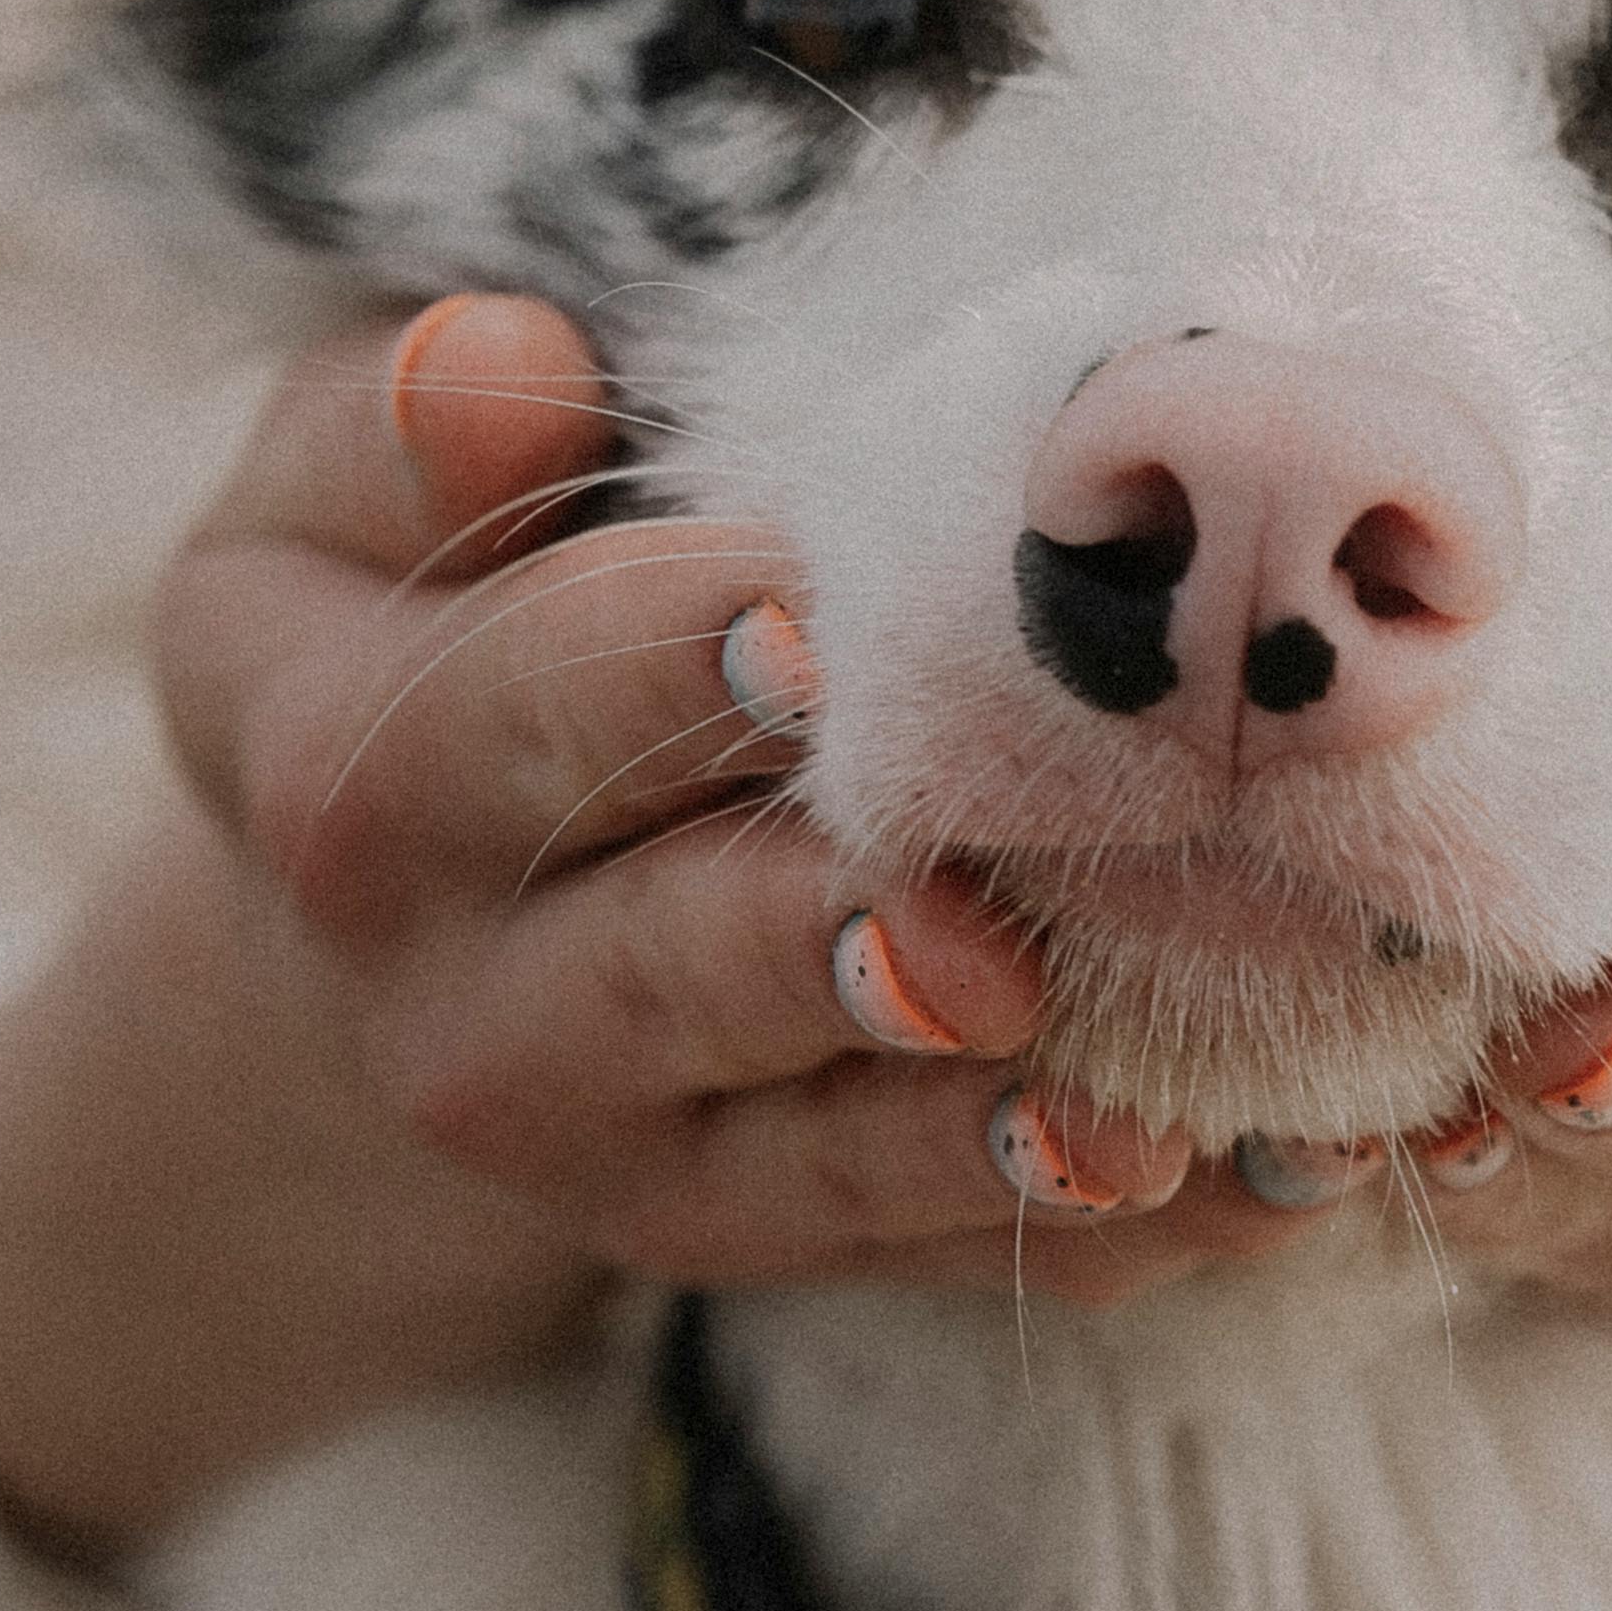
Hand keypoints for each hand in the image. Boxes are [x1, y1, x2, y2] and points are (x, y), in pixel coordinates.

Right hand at [0, 294, 1212, 1552]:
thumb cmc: (418, 624)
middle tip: (988, 926)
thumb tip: (498, 361)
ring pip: (817, 1159)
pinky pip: (944, 1250)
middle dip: (838, 940)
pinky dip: (1119, 1231)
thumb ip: (394, 430)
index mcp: (361, 776)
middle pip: (674, 966)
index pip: (519, 705)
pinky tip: (1281, 1176)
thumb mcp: (330, 507)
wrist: (390, 924)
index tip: (815, 627)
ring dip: (990, 1141)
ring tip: (1152, 1120)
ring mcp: (621, 1153)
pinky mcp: (762, 1240)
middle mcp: (469, 1004)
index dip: (666, 663)